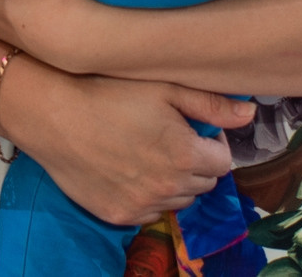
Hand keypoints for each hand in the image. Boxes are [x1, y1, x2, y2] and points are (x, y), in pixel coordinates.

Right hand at [7, 60, 252, 226]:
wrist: (51, 114)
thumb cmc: (107, 92)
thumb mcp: (163, 86)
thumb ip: (211, 103)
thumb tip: (250, 114)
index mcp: (186, 156)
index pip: (223, 161)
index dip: (211, 141)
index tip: (193, 127)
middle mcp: (169, 188)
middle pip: (203, 183)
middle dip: (194, 162)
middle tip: (168, 137)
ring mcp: (142, 206)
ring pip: (177, 200)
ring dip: (173, 181)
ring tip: (146, 152)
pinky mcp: (118, 215)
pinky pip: (148, 211)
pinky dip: (147, 195)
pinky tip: (127, 169)